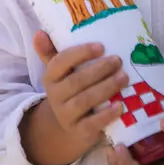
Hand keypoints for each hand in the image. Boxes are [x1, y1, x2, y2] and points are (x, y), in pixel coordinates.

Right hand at [34, 30, 127, 152]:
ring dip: (105, 88)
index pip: (60, 62)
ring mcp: (66, 116)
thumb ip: (52, 52)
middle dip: (98, 70)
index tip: (101, 46)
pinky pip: (92, 124)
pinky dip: (106, 115)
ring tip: (124, 77)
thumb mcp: (61, 73)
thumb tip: (40, 32)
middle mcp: (55, 96)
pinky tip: (121, 105)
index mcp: (50, 77)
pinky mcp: (80, 132)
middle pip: (75, 81)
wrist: (69, 127)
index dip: (80, 53)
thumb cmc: (70, 90)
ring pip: (84, 101)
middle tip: (118, 60)